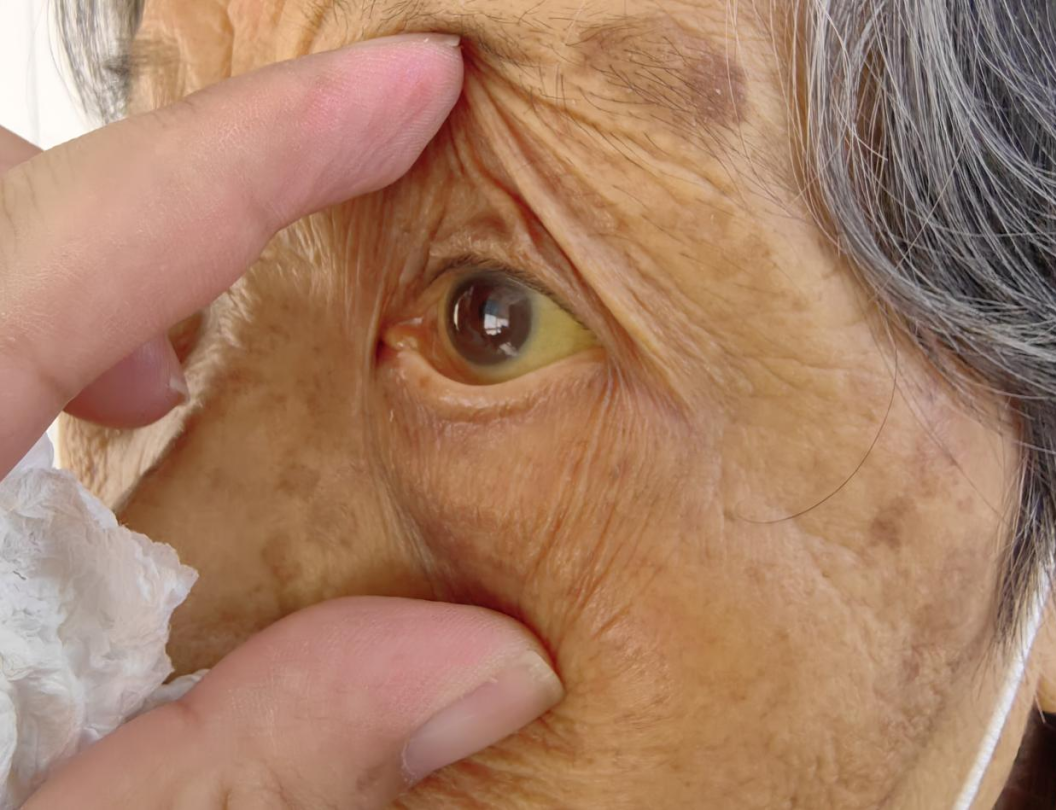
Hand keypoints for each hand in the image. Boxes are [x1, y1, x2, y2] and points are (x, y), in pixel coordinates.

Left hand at [1, 34, 563, 808]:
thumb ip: (261, 749)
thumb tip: (484, 670)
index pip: (99, 223)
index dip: (283, 138)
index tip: (415, 83)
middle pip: (10, 195)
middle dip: (161, 197)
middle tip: (267, 294)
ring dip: (69, 267)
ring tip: (151, 388)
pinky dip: (12, 332)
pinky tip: (43, 471)